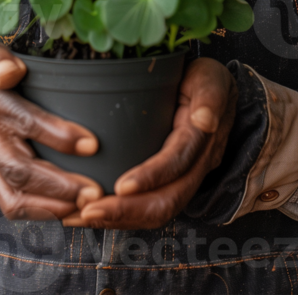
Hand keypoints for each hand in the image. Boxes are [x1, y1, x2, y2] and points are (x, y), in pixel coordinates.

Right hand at [0, 40, 104, 220]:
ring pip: (13, 195)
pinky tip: (69, 214)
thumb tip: (11, 71)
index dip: (58, 136)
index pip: (26, 122)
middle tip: (94, 191)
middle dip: (59, 184)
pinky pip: (11, 203)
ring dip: (50, 206)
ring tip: (85, 207)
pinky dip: (39, 215)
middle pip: (20, 169)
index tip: (91, 144)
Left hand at [63, 57, 236, 229]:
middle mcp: (197, 164)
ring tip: (82, 217)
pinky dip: (122, 216)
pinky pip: (150, 205)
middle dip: (128, 211)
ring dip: (121, 219)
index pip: (177, 162)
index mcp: (203, 138)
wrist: (214, 90)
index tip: (120, 187)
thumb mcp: (211, 77)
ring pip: (158, 211)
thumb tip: (204, 121)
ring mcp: (185, 176)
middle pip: (167, 200)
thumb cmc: (206, 79)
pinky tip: (93, 214)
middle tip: (89, 211)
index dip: (150, 177)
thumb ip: (210, 96)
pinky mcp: (171, 180)